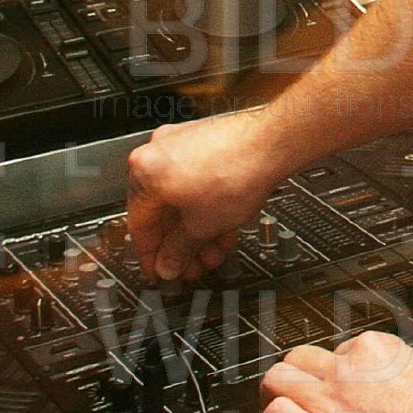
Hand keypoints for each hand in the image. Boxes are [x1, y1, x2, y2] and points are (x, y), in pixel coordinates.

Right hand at [125, 110, 291, 281]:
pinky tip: (223, 227)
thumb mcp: (201, 227)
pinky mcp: (204, 142)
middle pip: (163, 212)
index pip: (138, 225)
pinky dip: (206, 207)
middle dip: (181, 244)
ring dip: (197, 230)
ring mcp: (182, 144)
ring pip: (183, 199)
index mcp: (144, 171)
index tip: (159, 270)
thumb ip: (178, 251)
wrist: (274, 142)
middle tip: (192, 266)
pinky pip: (197, 183)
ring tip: (214, 250)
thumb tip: (168, 263)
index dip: (150, 256)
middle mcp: (157, 152)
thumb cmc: (238, 171)